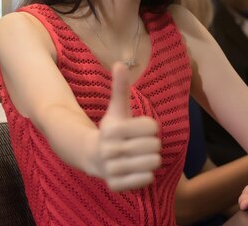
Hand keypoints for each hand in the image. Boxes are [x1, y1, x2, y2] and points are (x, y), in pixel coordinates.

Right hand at [96, 63, 160, 190]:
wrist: (91, 156)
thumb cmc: (111, 130)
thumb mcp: (117, 109)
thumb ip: (120, 88)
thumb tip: (120, 63)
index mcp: (113, 129)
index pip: (153, 127)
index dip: (151, 127)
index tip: (142, 128)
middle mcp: (110, 150)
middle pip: (155, 146)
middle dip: (152, 144)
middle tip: (141, 144)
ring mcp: (112, 169)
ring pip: (153, 163)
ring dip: (151, 159)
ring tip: (140, 157)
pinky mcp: (116, 185)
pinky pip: (146, 180)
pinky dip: (146, 175)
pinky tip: (136, 169)